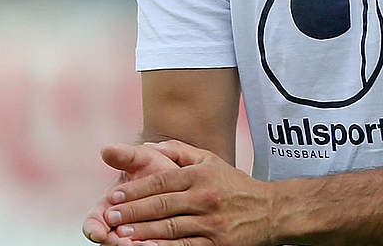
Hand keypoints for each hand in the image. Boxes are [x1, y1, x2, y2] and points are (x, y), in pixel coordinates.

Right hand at [84, 143, 180, 242]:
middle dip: (116, 243)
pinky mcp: (154, 242)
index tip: (99, 233)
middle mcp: (118, 228)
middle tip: (126, 243)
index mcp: (107, 210)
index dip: (94, 229)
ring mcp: (135, 237)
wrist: (181, 178)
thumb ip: (124, 156)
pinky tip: (161, 245)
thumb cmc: (156, 168)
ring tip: (147, 245)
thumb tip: (106, 149)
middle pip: (109, 242)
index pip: (93, 224)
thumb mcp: (142, 159)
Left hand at [104, 140, 274, 245]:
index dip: (135, 190)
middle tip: (110, 217)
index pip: (161, 181)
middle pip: (162, 205)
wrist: (272, 211)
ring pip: (170, 228)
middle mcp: (205, 197)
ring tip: (120, 234)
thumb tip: (151, 145)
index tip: (114, 197)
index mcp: (201, 175)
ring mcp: (211, 222)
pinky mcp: (217, 244)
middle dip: (132, 212)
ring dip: (142, 232)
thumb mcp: (211, 161)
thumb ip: (180, 151)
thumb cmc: (235, 185)